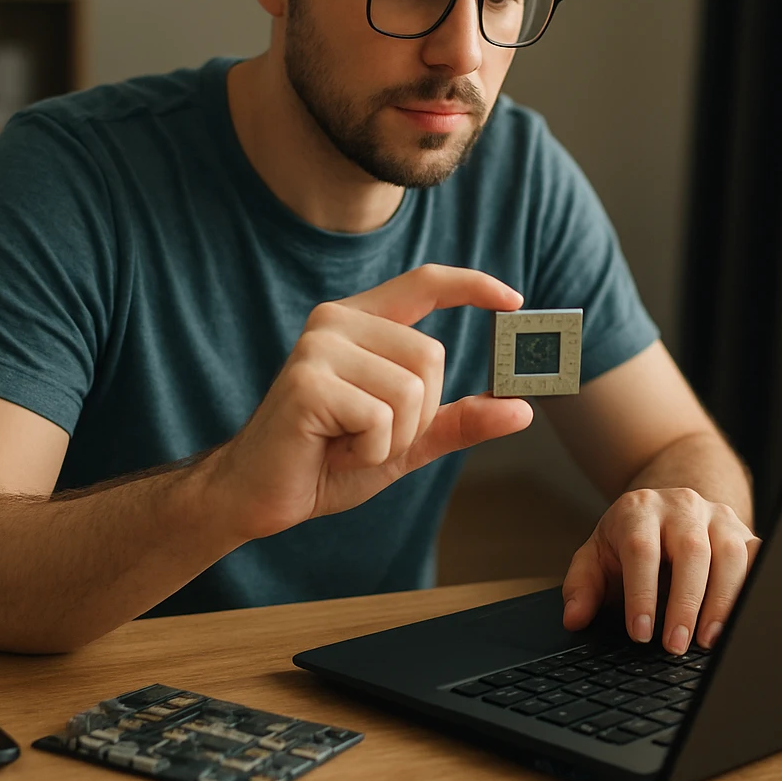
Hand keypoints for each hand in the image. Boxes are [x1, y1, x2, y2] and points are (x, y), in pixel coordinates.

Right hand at [213, 264, 533, 540]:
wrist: (258, 497)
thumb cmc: (326, 461)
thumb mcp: (406, 439)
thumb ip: (459, 420)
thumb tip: (522, 409)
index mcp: (359, 321)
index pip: (424, 283)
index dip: (472, 285)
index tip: (515, 300)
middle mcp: (336, 321)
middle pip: (432, 356)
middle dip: (417, 416)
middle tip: (369, 436)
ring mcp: (319, 348)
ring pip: (412, 391)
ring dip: (391, 438)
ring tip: (346, 443)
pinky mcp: (307, 383)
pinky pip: (381, 419)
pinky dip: (369, 452)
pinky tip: (331, 451)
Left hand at [561, 488, 760, 653]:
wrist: (668, 508)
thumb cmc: (629, 540)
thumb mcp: (597, 555)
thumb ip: (581, 585)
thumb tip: (574, 618)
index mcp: (640, 510)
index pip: (642, 549)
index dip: (642, 593)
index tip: (640, 633)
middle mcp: (682, 506)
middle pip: (691, 550)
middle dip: (685, 603)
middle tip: (675, 646)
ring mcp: (718, 517)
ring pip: (730, 553)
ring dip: (723, 602)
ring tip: (708, 642)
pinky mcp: (745, 532)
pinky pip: (759, 557)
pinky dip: (755, 588)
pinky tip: (744, 621)